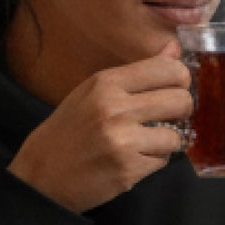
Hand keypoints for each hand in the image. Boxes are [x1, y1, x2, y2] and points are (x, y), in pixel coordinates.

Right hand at [7, 51, 192, 214]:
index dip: (180, 80)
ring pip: (176, 135)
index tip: (173, 89)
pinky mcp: (128, 169)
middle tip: (167, 118)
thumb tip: (174, 49)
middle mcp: (115, 107)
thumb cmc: (70, 130)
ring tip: (145, 142)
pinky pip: (163, 161)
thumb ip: (137, 73)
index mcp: (106, 82)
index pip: (168, 68)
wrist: (43, 174)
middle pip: (181, 100)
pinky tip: (133, 159)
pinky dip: (154, 161)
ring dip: (166, 141)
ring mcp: (122, 140)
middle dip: (181, 111)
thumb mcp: (94, 91)